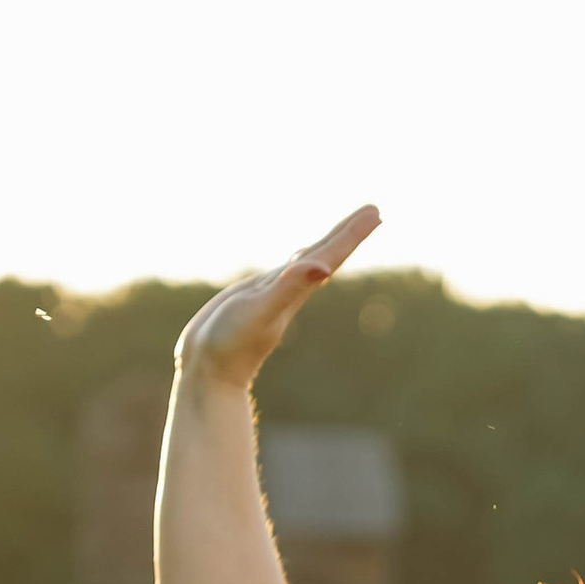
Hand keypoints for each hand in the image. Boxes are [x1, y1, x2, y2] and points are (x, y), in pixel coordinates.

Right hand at [177, 207, 380, 391]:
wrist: (208, 372)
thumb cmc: (232, 343)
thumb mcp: (261, 310)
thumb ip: (290, 287)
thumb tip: (324, 269)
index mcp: (297, 290)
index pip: (330, 255)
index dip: (352, 233)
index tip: (376, 212)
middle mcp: (291, 290)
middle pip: (325, 255)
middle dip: (347, 232)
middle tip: (373, 211)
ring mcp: (273, 295)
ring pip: (306, 263)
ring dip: (326, 245)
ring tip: (344, 230)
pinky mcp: (254, 299)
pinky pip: (283, 274)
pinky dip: (295, 262)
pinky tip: (296, 261)